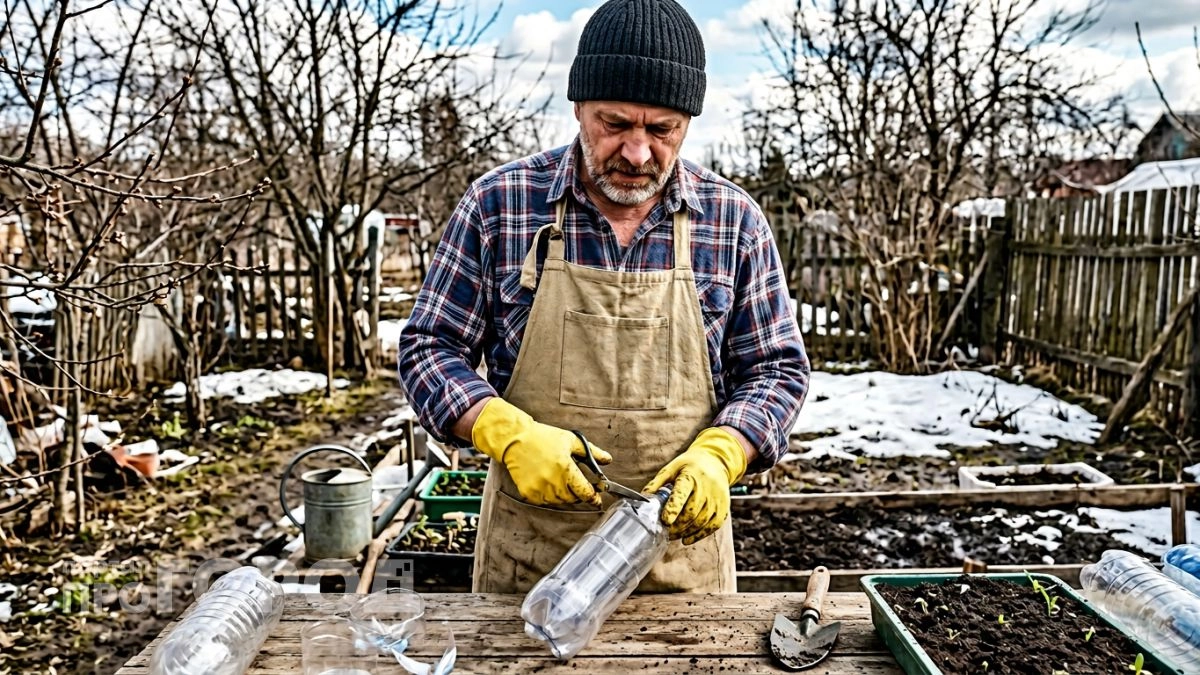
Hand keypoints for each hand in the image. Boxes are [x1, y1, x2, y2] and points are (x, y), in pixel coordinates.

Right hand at [470, 398, 611, 506]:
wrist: (515, 439)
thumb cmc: (543, 437)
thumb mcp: (571, 441)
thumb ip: (592, 452)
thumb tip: (607, 460)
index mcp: (565, 468)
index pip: (584, 492)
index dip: (594, 498)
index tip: (598, 500)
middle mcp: (552, 481)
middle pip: (572, 499)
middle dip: (577, 493)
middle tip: (576, 483)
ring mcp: (539, 489)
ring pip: (559, 502)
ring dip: (563, 495)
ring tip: (560, 479)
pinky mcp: (528, 493)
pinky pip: (544, 501)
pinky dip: (549, 496)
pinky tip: (547, 482)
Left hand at [643, 427, 748, 544]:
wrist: (716, 462)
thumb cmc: (690, 466)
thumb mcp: (672, 468)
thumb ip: (657, 483)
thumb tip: (643, 497)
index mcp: (691, 475)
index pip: (682, 493)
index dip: (673, 508)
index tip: (665, 521)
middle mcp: (706, 487)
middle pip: (691, 512)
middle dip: (677, 525)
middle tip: (665, 532)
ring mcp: (717, 499)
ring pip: (701, 522)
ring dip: (686, 532)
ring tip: (673, 535)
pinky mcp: (723, 508)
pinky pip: (712, 526)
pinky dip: (699, 535)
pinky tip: (687, 539)